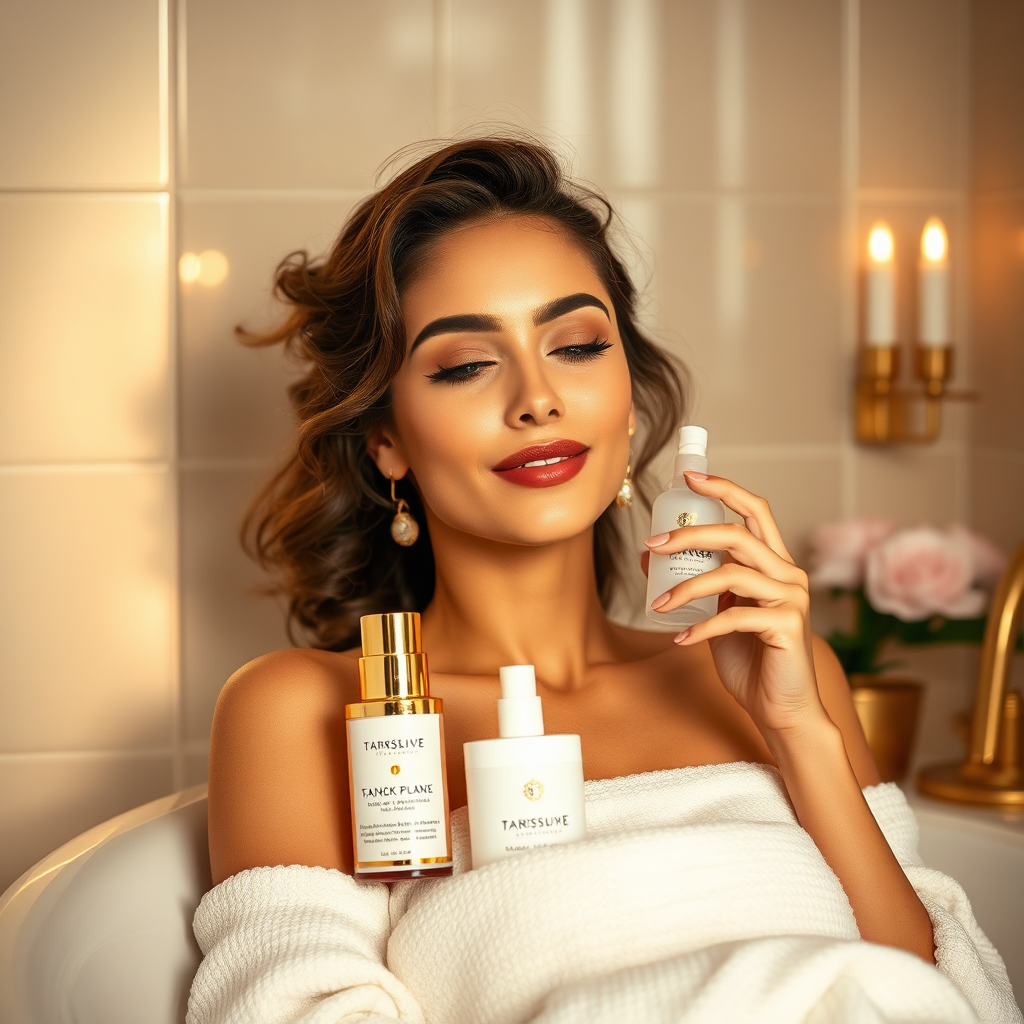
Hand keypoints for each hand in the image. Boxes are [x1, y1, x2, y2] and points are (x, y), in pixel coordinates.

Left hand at [643, 473, 826, 742]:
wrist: (781, 709)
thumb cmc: (750, 660)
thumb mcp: (716, 613)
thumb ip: (697, 584)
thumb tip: (650, 554)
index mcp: (774, 564)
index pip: (755, 511)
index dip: (724, 489)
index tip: (689, 478)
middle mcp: (788, 574)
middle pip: (737, 535)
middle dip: (691, 534)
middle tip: (654, 544)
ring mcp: (792, 598)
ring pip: (732, 574)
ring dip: (686, 588)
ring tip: (659, 606)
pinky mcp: (788, 626)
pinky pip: (735, 616)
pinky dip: (702, 627)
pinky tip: (681, 638)